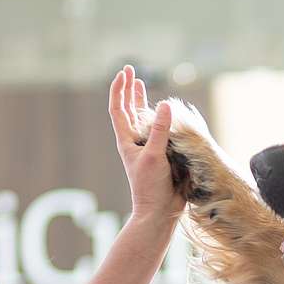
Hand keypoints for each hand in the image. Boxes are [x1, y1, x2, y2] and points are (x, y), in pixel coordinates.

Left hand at [109, 64, 181, 228]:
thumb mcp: (155, 156)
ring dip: (141, 101)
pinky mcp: (161, 155)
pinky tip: (164, 111)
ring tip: (140, 84)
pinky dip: (159, 118)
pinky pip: (158, 131)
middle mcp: (135, 142)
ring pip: (142, 118)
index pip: (118, 109)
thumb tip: (164, 104)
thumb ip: (160, 131)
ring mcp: (147, 148)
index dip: (120, 89)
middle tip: (130, 70)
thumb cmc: (151, 187)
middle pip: (128, 109)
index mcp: (127, 141)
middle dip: (129, 90)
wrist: (159, 212)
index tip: (124, 72)